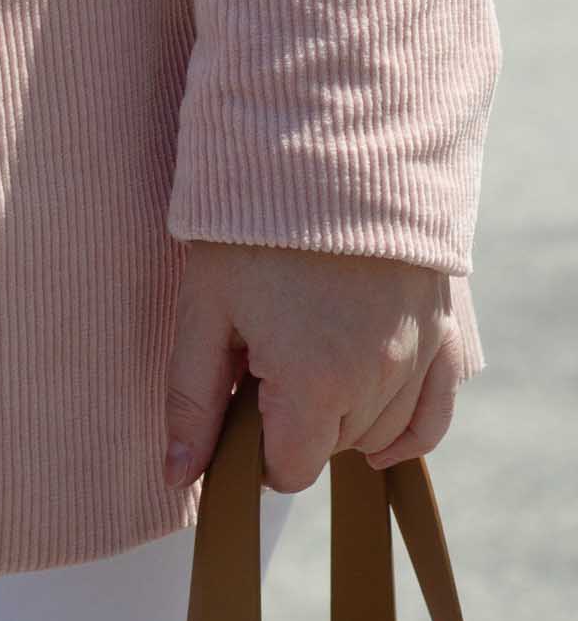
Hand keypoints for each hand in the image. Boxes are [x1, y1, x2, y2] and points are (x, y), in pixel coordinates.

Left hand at [163, 239, 463, 494]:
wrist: (323, 142)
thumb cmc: (252, 223)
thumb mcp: (204, 305)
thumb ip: (192, 399)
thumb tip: (179, 479)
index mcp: (315, 381)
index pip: (289, 469)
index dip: (255, 450)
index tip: (238, 405)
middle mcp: (377, 377)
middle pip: (332, 447)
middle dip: (295, 423)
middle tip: (265, 363)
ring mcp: (417, 352)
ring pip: (381, 431)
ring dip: (343, 417)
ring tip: (307, 360)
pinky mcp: (440, 326)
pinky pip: (436, 410)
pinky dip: (410, 429)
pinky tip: (383, 440)